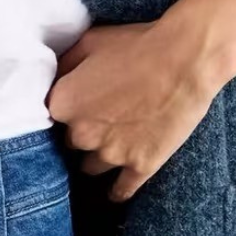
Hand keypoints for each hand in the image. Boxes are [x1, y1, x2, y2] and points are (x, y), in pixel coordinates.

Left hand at [46, 15, 222, 202]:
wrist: (184, 59)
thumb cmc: (136, 45)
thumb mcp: (89, 42)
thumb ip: (63, 65)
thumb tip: (53, 78)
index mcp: (63, 103)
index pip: (51, 115)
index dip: (67, 108)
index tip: (79, 102)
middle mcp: (81, 134)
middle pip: (72, 142)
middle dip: (84, 130)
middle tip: (102, 116)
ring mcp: (111, 154)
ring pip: (91, 167)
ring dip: (99, 156)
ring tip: (112, 144)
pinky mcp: (141, 166)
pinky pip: (121, 190)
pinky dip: (117, 191)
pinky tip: (114, 193)